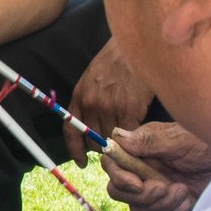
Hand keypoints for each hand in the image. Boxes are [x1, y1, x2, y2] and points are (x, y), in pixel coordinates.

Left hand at [64, 36, 155, 159]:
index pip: (71, 131)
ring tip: (130, 141)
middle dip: (103, 147)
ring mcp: (111, 107)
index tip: (81, 162)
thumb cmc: (113, 62)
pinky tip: (139, 132)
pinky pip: (130, 134)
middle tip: (115, 147)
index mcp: (79, 97)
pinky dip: (135, 137)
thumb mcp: (92, 79)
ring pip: (113, 140)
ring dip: (121, 143)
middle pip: (94, 140)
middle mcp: (92, 104)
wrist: (133, 48)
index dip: (75, 150)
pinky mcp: (131, 109)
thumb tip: (92, 127)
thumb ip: (89, 102)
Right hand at [103, 123, 210, 210]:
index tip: (137, 183)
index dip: (118, 177)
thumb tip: (116, 137)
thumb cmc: (207, 144)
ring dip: (161, 203)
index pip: (111, 166)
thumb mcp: (178, 139)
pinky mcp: (169, 206)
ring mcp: (155, 190)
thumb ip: (147, 141)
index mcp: (140, 152)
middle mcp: (143, 172)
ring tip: (183, 189)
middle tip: (162, 187)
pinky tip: (187, 200)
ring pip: (138, 209)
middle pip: (118, 192)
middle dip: (140, 195)